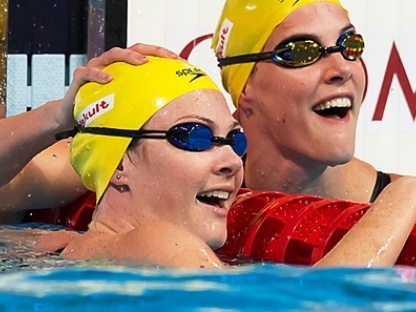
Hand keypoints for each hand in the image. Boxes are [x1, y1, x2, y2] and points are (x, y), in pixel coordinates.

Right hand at [58, 43, 178, 128]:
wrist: (72, 116)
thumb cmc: (101, 109)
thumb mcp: (124, 106)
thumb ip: (141, 105)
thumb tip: (166, 118)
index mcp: (123, 69)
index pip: (145, 54)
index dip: (161, 54)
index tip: (178, 60)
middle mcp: (111, 64)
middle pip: (132, 49)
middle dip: (150, 51)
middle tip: (164, 57)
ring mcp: (96, 68)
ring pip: (112, 54)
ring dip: (127, 56)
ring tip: (140, 62)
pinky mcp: (81, 77)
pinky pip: (88, 72)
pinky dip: (98, 74)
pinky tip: (108, 79)